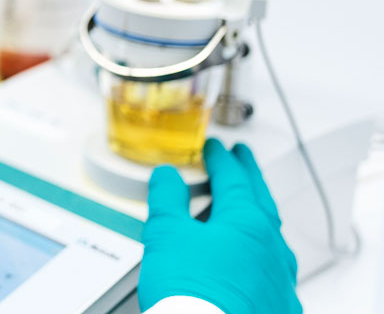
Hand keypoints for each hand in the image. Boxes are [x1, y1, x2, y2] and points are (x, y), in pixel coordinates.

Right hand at [138, 138, 299, 313]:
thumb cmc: (190, 292)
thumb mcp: (166, 234)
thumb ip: (167, 199)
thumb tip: (167, 176)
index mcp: (246, 221)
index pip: (234, 178)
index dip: (220, 160)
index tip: (215, 148)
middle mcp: (271, 246)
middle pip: (260, 201)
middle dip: (249, 176)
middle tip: (243, 159)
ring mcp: (279, 277)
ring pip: (270, 237)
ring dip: (256, 216)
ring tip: (243, 210)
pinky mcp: (279, 305)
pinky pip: (272, 270)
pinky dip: (258, 256)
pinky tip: (248, 263)